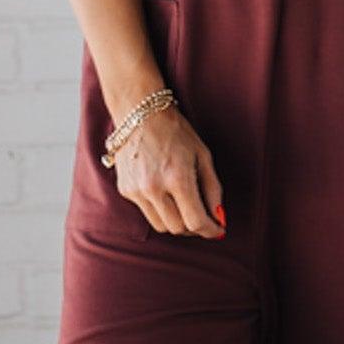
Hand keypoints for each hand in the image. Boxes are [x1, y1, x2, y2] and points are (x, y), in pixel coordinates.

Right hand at [113, 105, 224, 237]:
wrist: (140, 114)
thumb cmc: (176, 132)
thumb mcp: (203, 156)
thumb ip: (212, 189)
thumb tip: (218, 217)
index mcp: (177, 178)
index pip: (195, 222)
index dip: (210, 230)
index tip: (218, 230)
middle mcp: (154, 188)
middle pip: (178, 229)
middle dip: (194, 228)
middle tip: (204, 218)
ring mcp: (136, 191)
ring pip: (161, 226)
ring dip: (177, 223)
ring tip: (185, 207)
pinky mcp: (126, 191)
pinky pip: (147, 213)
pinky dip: (160, 210)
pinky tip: (165, 192)